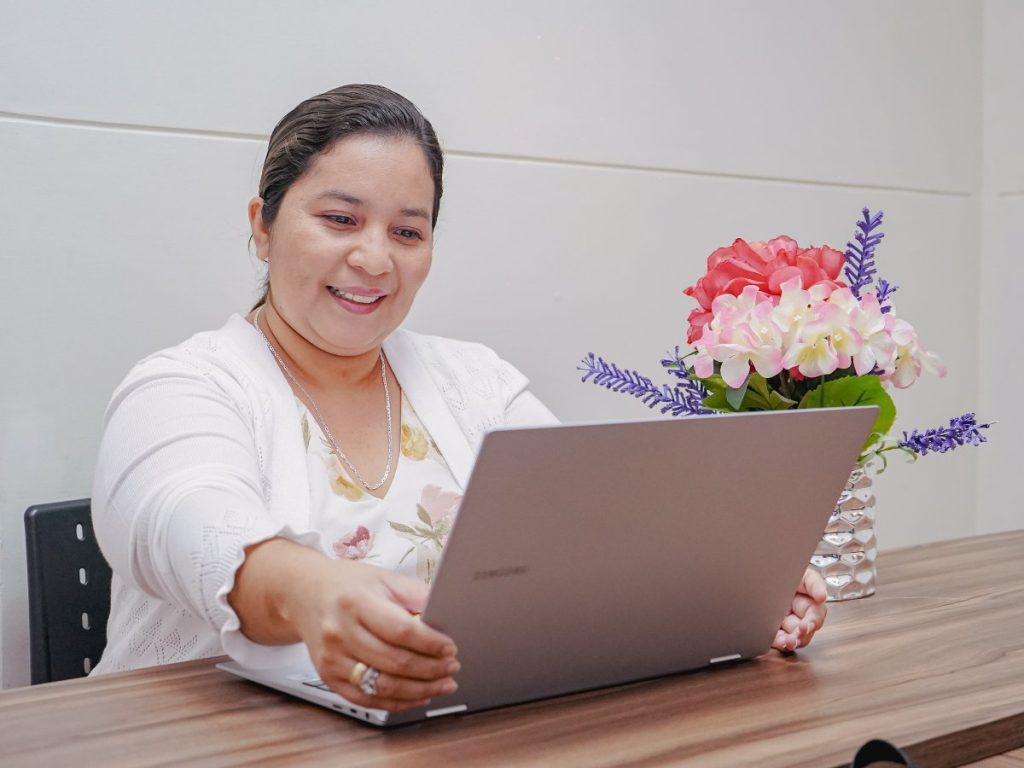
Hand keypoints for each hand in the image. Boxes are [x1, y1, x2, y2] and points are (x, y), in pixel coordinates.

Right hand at [293, 558, 459, 711]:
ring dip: (419, 690)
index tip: (450, 648)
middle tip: (452, 667)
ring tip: (442, 685)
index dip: (430, 643)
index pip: (400, 630)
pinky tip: (416, 696)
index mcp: (355, 603)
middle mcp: (340, 632)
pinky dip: (396, 703)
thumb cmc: (347, 585)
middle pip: (394, 661)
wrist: (305, 593)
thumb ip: (415, 595)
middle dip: (431, 669)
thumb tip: (447, 615)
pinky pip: (367, 699)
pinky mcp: (328, 677)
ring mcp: (332, 659)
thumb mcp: (383, 578)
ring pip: (383, 685)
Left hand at [772, 567, 827, 651]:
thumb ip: (814, 583)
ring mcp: (785, 622)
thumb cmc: (786, 572)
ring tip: (789, 641)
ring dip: (793, 641)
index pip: (815, 615)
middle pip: (806, 631)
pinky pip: (777, 639)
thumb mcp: (803, 574)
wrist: (761, 572)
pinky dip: (779, 642)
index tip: (807, 624)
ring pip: (794, 638)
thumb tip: (823, 596)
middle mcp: (798, 615)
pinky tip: (780, 642)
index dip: (813, 622)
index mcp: (808, 603)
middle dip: (802, 634)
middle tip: (798, 634)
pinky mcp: (772, 627)